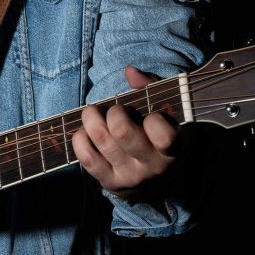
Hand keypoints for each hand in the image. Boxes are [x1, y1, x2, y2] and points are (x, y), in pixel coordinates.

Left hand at [71, 66, 184, 198]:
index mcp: (174, 150)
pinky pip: (87, 158)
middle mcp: (152, 167)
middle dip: (114, 113)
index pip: (163, 134)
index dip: (153, 119)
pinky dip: (80, 139)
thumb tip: (130, 71)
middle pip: (122, 133)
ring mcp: (130, 177)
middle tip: (115, 110)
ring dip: (92, 120)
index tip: (150, 115)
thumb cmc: (160, 137)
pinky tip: (85, 132)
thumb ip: (152, 89)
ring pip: (103, 142)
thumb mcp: (168, 114)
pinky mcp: (110, 183)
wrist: (157, 183)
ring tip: (94, 114)